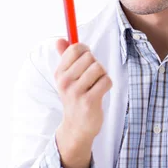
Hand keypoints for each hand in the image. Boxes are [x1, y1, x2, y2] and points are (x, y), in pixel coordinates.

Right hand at [54, 39, 111, 167]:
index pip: (75, 48)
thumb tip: (60, 39)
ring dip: (102, 75)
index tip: (87, 60)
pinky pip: (106, 81)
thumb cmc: (75, 98)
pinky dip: (107, 85)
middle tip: (92, 78)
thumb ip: (65, 58)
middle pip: (90, 57)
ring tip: (96, 86)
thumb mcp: (66, 78)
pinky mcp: (89, 102)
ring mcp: (76, 92)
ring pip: (99, 68)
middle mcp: (65, 81)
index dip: (86, 51)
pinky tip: (100, 93)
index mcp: (60, 73)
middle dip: (95, 65)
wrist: (77, 127)